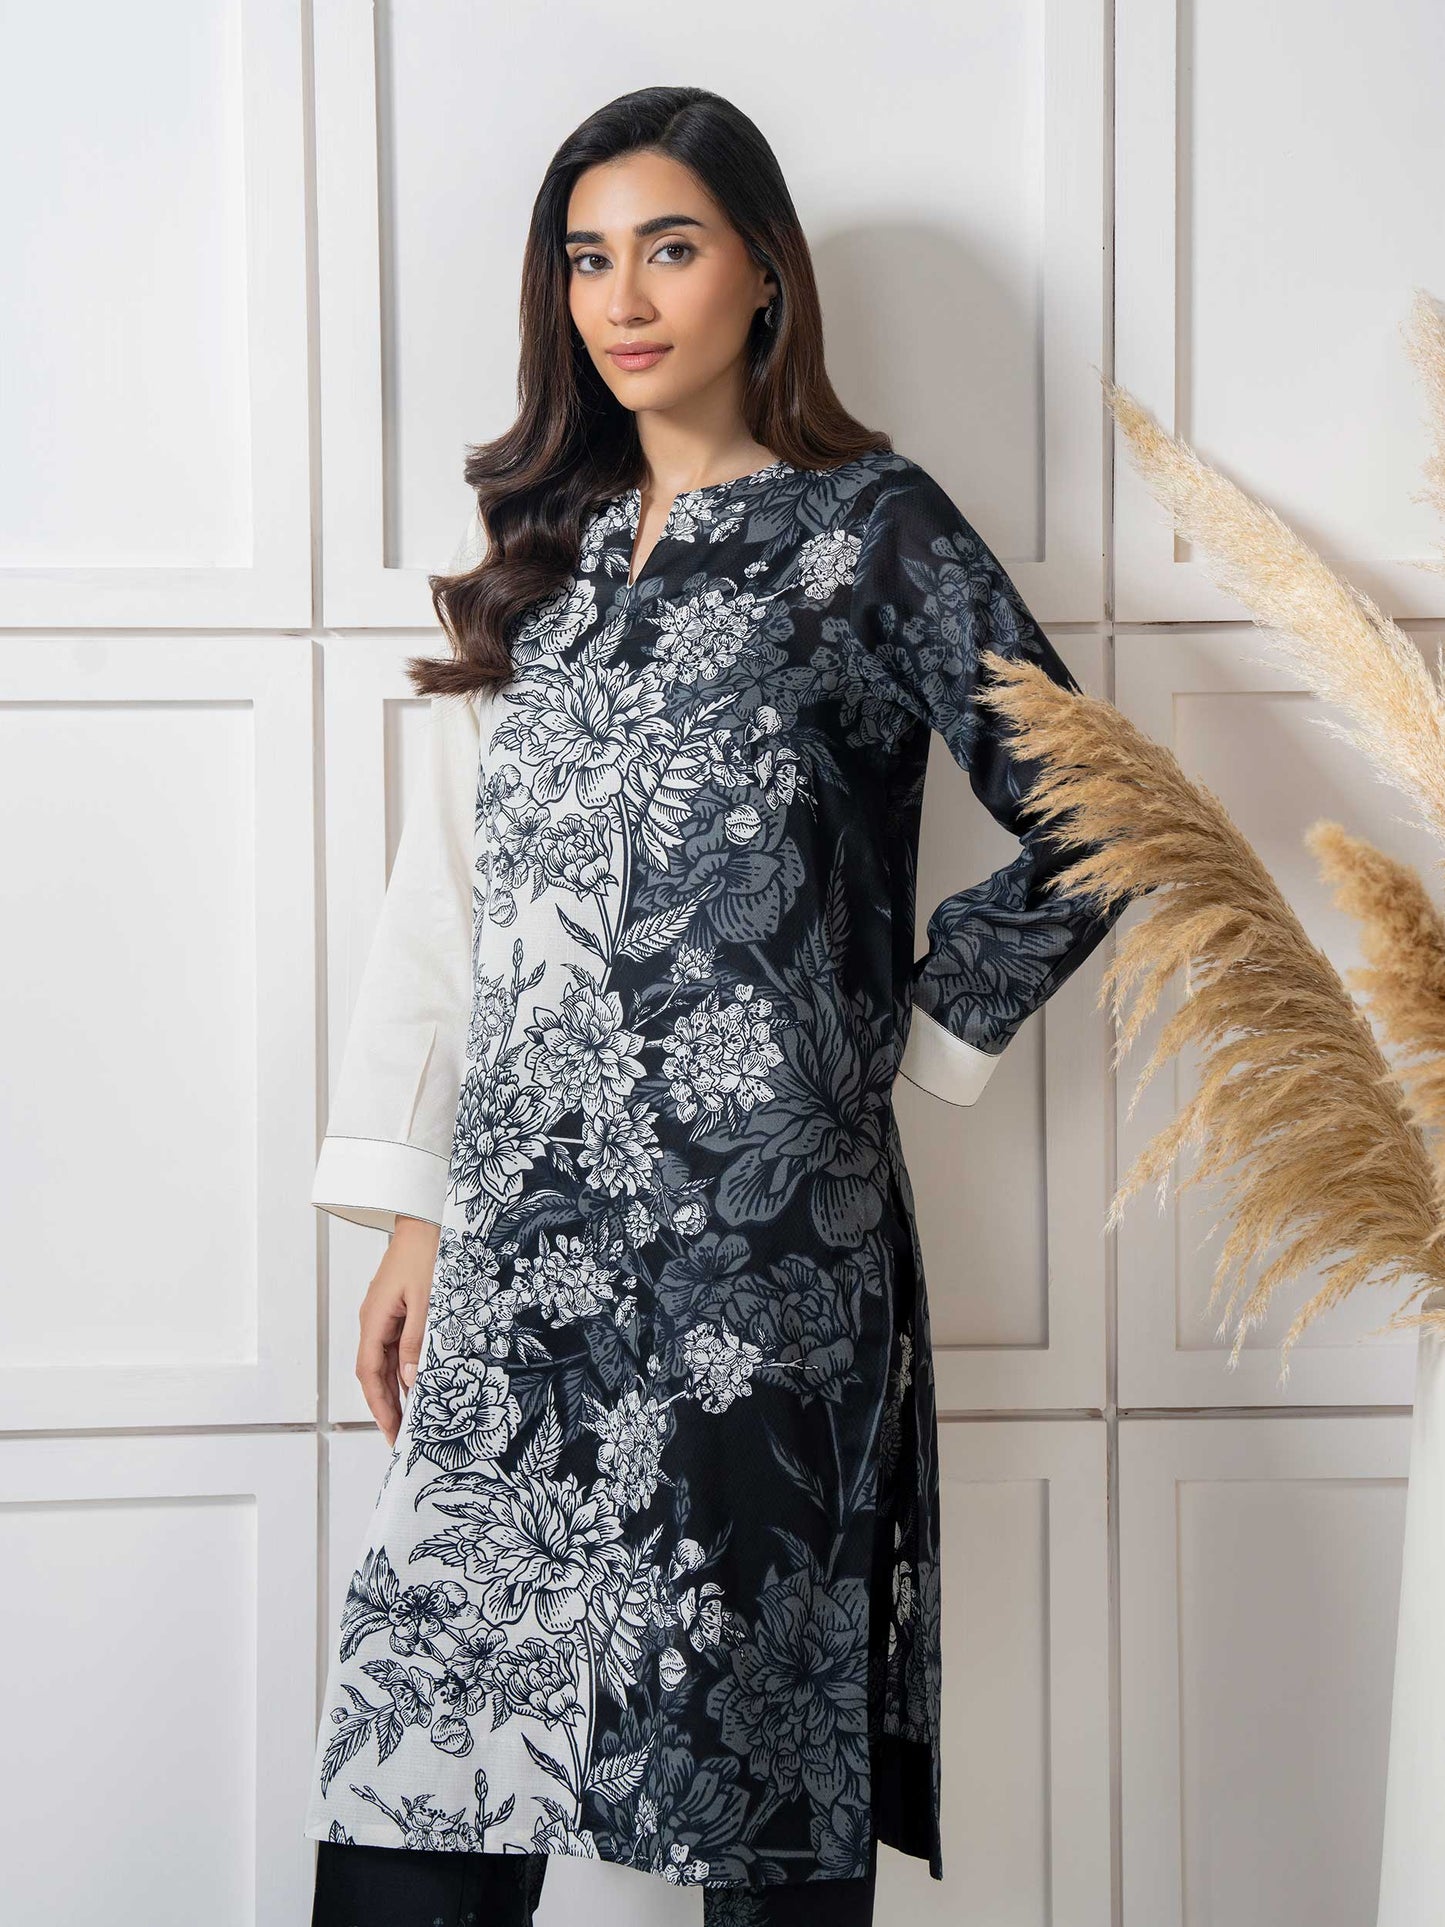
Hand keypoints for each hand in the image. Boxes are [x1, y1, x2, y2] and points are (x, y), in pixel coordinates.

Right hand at [356, 1214, 440, 1445]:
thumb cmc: (428, 1253)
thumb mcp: (427, 1301)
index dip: (381, 1407)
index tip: (392, 1433)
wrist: (427, 1219)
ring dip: (396, 1391)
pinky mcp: (396, 1308)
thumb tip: (410, 1382)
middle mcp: (373, 1320)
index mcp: (374, 1320)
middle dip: (387, 1407)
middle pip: (375, 1373)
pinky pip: (396, 1347)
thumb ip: (417, 1342)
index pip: (371, 1374)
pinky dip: (404, 1369)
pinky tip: (417, 1384)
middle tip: (401, 1437)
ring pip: (385, 1362)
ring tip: (410, 1419)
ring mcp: (383, 1314)